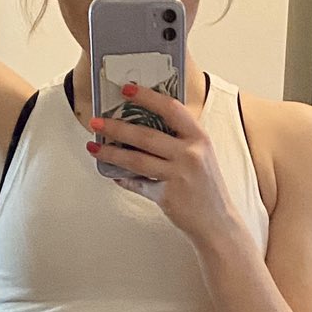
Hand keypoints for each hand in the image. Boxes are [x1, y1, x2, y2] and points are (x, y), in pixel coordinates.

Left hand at [87, 83, 238, 242]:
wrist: (218, 222)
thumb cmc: (207, 186)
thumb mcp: (202, 154)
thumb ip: (180, 139)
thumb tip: (144, 125)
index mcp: (199, 138)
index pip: (171, 108)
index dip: (147, 97)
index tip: (127, 89)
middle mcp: (190, 154)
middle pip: (146, 136)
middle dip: (116, 127)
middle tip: (97, 122)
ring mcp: (178, 176)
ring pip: (136, 160)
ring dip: (111, 153)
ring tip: (94, 147)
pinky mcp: (167, 196)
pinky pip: (137, 184)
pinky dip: (122, 178)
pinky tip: (112, 173)